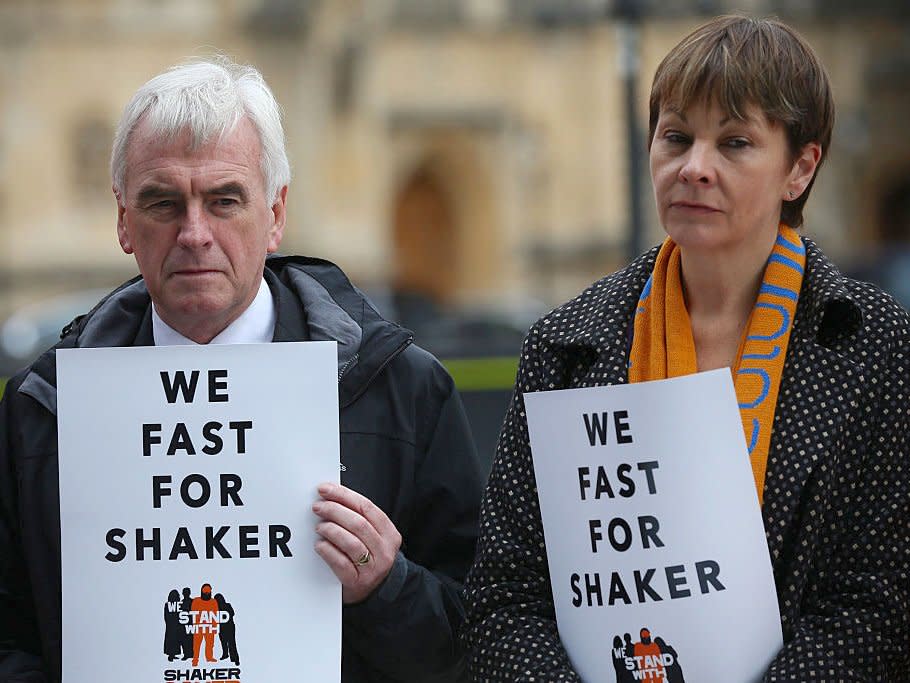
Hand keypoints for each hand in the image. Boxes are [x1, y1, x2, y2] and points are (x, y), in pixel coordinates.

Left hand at [313, 482, 401, 603]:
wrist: (376, 591)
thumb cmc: (369, 559)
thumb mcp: (373, 537)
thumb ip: (359, 519)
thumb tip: (331, 497)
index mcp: (389, 534)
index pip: (367, 507)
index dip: (344, 495)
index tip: (325, 489)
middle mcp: (384, 550)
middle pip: (358, 523)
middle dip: (334, 510)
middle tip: (318, 507)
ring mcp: (373, 568)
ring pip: (351, 542)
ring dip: (331, 530)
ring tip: (319, 526)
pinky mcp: (358, 582)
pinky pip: (341, 563)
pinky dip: (328, 551)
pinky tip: (319, 545)